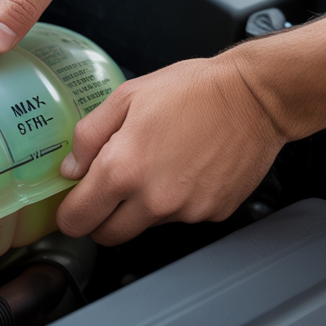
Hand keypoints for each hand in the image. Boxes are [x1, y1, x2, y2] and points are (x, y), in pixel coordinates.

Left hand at [56, 54, 288, 245]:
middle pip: (108, 236)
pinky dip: (179, 200)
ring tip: (161, 163)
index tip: (73, 203)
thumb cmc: (194, 90)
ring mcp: (186, 212)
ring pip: (146, 225)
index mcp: (123, 170)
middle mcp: (153, 200)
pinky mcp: (213, 213)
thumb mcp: (127, 97)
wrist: (255, 96)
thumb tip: (70, 169)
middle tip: (110, 189)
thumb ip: (89, 136)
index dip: (70, 213)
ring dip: (143, 206)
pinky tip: (188, 168)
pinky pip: (183, 217)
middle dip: (101, 218)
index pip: (77, 220)